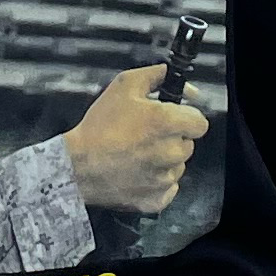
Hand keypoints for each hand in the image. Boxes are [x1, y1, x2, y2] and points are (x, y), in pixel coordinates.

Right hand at [63, 61, 209, 211]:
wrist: (76, 165)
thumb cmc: (98, 127)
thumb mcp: (123, 86)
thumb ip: (155, 75)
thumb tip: (176, 79)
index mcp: (167, 123)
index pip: (200, 123)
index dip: (186, 118)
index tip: (172, 119)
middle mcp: (170, 152)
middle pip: (188, 145)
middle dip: (173, 139)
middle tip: (147, 136)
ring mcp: (164, 179)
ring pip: (178, 167)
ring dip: (165, 161)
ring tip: (138, 155)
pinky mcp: (155, 200)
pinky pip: (168, 190)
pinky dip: (157, 183)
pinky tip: (138, 173)